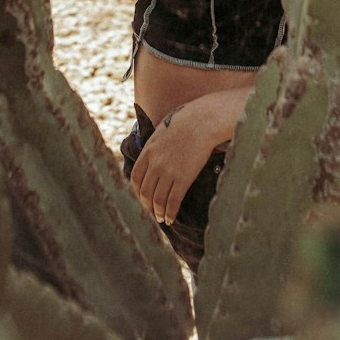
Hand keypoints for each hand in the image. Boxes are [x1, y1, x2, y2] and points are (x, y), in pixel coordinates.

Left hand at [129, 103, 217, 227]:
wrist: (203, 121)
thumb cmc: (186, 122)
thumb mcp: (162, 131)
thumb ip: (155, 146)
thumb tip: (153, 155)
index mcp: (148, 151)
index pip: (135, 177)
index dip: (137, 191)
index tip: (141, 197)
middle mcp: (155, 163)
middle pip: (145, 191)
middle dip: (147, 205)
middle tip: (152, 212)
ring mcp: (168, 172)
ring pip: (158, 200)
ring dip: (158, 212)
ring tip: (161, 218)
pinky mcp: (183, 178)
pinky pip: (173, 201)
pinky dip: (170, 213)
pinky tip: (170, 219)